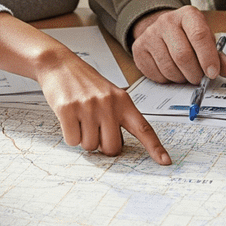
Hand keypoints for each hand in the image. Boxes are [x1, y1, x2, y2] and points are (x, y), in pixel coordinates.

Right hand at [40, 53, 171, 164]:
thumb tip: (115, 147)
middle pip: (112, 148)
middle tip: (94, 130)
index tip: (165, 161)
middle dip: (102, 146)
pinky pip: (73, 140)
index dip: (155, 147)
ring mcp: (88, 106)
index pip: (143, 128)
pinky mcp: (68, 109)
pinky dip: (70, 135)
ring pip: (90, 146)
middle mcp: (108, 104)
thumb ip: (117, 117)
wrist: (60, 64)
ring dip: (83, 138)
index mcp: (123, 101)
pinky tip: (70, 119)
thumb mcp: (109, 95)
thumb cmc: (85, 82)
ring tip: (80, 119)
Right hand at [131, 6, 225, 84]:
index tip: (212, 73)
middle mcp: (166, 21)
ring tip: (185, 74)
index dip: (208, 57)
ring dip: (181, 78)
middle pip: (183, 55)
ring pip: (169, 67)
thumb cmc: (188, 36)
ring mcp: (150, 34)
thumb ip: (220, 57)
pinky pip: (155, 74)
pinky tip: (171, 72)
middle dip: (194, 73)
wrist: (161, 29)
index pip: (199, 36)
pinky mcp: (138, 49)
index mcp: (188, 15)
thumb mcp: (206, 41)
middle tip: (199, 79)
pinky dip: (167, 80)